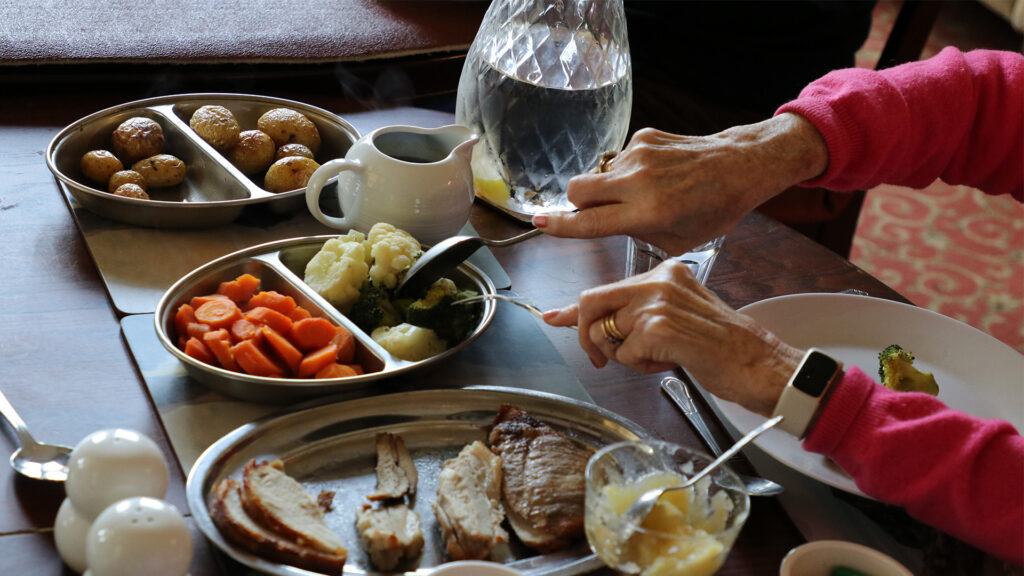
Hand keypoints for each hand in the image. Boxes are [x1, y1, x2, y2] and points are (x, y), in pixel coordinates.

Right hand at [533, 113, 828, 255]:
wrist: (740, 167)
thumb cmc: (712, 210)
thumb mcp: (675, 240)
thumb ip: (635, 233)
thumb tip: (603, 221)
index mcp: (647, 212)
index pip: (589, 221)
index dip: (560, 226)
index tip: (539, 223)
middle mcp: (638, 181)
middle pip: (577, 189)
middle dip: (577, 203)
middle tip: (596, 211)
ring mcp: (639, 154)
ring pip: (598, 174)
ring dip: (609, 187)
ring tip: (643, 192)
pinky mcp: (644, 136)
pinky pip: (619, 159)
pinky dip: (628, 171)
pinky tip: (656, 174)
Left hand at [543, 260, 804, 415]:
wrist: (760, 363)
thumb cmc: (724, 348)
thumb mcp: (678, 319)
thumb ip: (639, 317)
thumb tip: (594, 328)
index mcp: (665, 272)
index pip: (608, 288)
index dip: (574, 309)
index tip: (552, 316)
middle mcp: (659, 280)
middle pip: (592, 302)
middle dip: (587, 335)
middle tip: (599, 360)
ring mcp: (657, 301)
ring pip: (606, 333)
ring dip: (625, 356)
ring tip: (661, 357)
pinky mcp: (658, 327)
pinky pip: (624, 354)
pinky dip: (641, 367)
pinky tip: (670, 363)